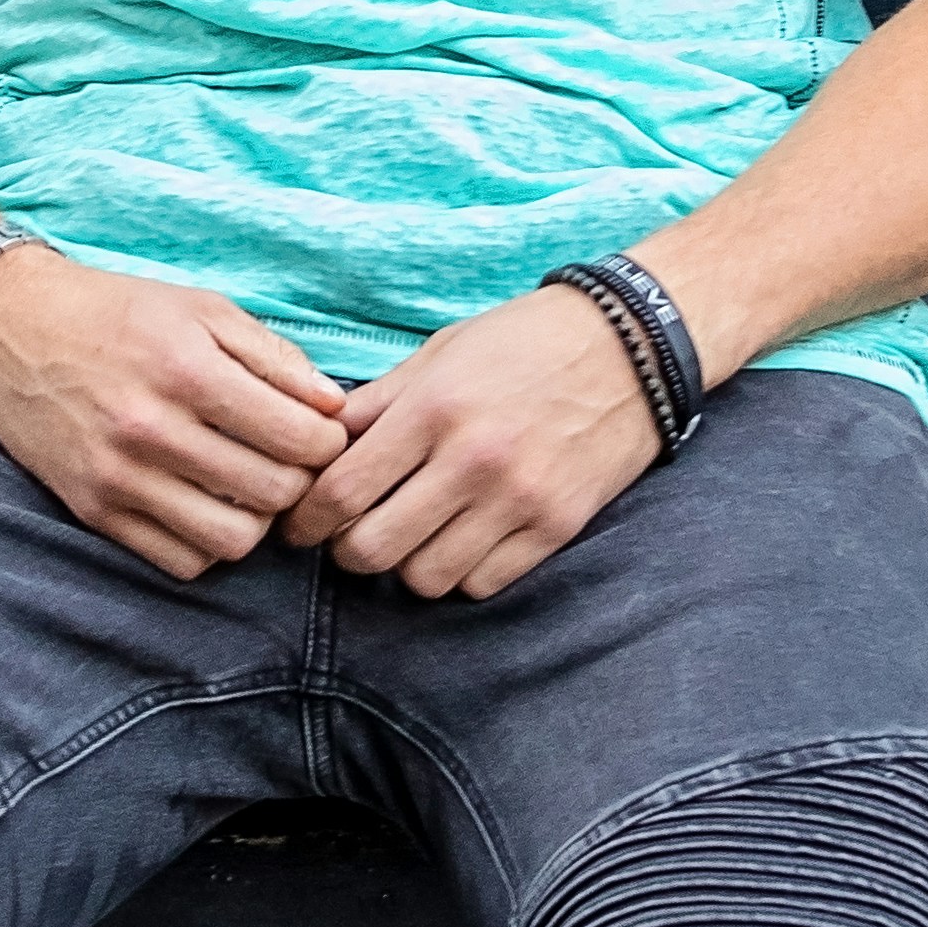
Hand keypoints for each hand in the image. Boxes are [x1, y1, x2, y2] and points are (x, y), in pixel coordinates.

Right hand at [0, 239, 351, 580]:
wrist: (9, 327)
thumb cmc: (116, 312)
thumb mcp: (201, 309)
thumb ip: (275, 357)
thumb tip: (335, 408)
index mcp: (188, 369)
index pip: (301, 439)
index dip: (329, 443)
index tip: (319, 434)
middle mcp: (152, 428)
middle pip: (275, 494)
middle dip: (299, 482)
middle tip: (288, 463)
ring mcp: (119, 476)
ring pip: (232, 541)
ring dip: (255, 520)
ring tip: (246, 488)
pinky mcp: (93, 510)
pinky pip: (179, 561)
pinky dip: (205, 543)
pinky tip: (204, 506)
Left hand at [278, 281, 664, 600]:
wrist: (631, 346)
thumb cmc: (524, 342)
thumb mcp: (440, 352)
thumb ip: (376, 403)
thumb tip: (315, 444)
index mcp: (433, 409)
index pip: (341, 491)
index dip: (304, 521)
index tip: (297, 528)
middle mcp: (473, 460)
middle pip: (372, 549)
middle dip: (347, 551)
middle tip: (350, 536)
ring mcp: (518, 499)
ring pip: (425, 578)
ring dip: (406, 565)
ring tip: (411, 536)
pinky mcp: (556, 527)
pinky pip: (481, 584)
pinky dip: (460, 573)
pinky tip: (461, 540)